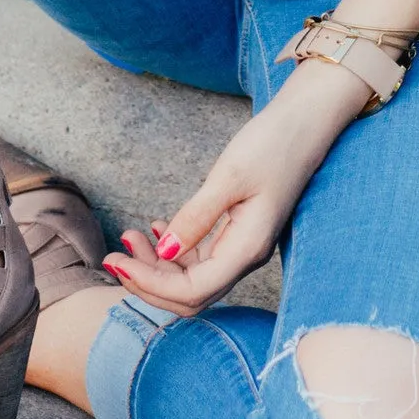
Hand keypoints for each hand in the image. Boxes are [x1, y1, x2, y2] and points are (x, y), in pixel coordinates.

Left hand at [101, 59, 368, 314]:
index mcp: (247, 249)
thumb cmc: (272, 145)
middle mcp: (245, 257)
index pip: (191, 290)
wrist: (304, 124)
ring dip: (157, 265)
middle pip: (190, 295)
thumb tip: (163, 252)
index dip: (148, 282)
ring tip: (130, 235)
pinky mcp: (237, 233)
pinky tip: (155, 227)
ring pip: (192, 277)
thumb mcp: (229, 176)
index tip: (116, 259)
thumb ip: (196, 218)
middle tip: (114, 253)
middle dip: (148, 280)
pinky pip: (199, 257)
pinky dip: (172, 250)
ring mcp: (242, 247)